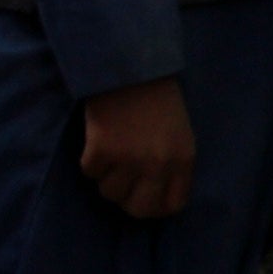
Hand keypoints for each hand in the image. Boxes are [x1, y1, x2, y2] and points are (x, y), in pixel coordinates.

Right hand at [81, 77, 193, 218]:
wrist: (128, 64)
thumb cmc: (155, 96)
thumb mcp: (179, 133)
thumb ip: (172, 165)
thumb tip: (154, 196)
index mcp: (183, 160)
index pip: (172, 205)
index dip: (154, 205)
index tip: (142, 196)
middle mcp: (159, 164)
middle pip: (139, 209)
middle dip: (127, 200)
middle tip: (120, 183)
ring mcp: (130, 159)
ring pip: (109, 192)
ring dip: (106, 176)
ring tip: (111, 150)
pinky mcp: (102, 150)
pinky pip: (90, 172)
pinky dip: (90, 159)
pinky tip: (98, 137)